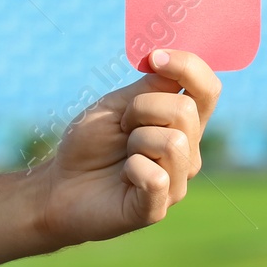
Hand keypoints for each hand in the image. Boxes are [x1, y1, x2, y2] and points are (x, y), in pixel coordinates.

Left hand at [35, 49, 221, 244]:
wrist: (58, 186)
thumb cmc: (89, 144)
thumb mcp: (117, 105)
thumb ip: (150, 87)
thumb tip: (170, 59)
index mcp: (182, 124)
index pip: (208, 89)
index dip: (188, 67)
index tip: (154, 58)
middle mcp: (188, 151)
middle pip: (185, 111)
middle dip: (142, 109)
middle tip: (122, 127)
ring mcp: (176, 181)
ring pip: (173, 142)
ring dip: (136, 140)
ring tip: (123, 155)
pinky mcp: (158, 208)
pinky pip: (157, 178)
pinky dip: (132, 170)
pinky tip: (123, 179)